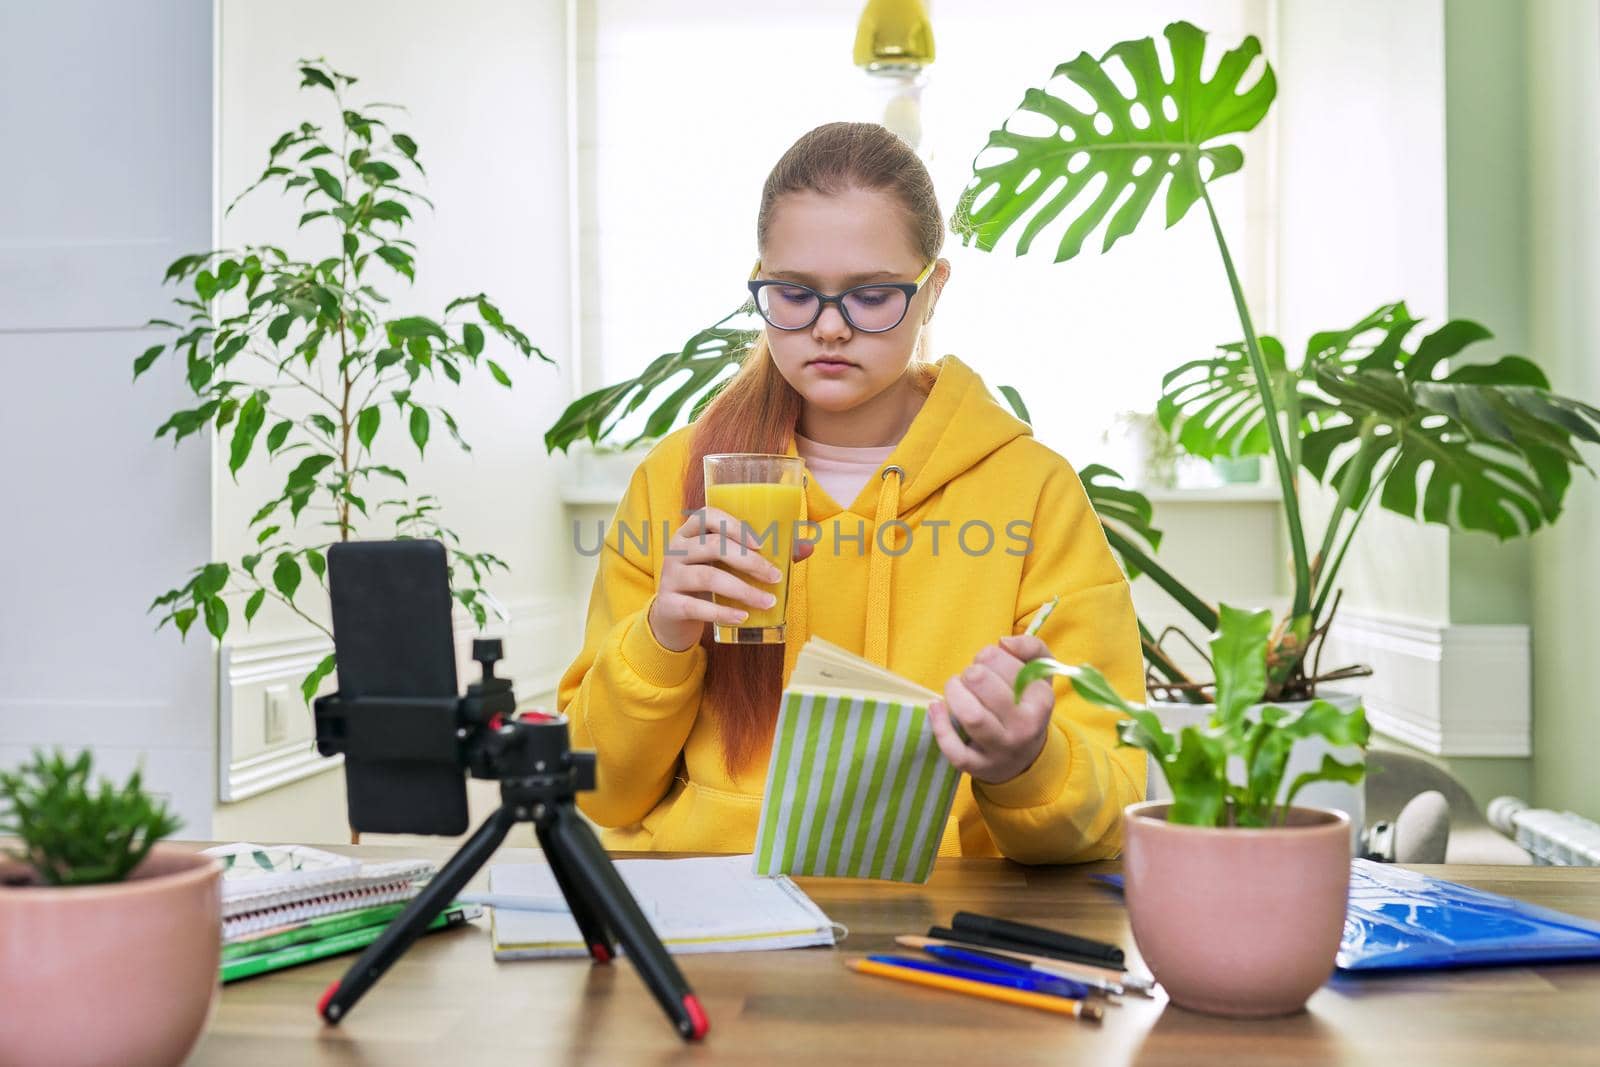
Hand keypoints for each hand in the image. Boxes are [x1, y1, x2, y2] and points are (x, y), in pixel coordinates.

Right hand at [647, 506, 814, 652]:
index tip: (760, 543)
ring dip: (742, 590)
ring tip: (768, 602)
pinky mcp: (668, 605)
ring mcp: (669, 577)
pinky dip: (722, 612)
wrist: (672, 617)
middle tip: (775, 577)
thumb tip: (808, 546)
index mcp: (690, 533)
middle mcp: (675, 550)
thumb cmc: (708, 583)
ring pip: (707, 577)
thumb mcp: (728, 565)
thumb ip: (763, 554)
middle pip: (712, 546)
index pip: (706, 516)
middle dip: (749, 561)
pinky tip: (743, 617)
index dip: (733, 526)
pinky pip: (696, 606)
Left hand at [929, 634, 1054, 784]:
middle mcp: (1024, 727)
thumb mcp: (1040, 674)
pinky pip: (953, 749)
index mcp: (1041, 700)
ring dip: (954, 692)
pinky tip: (935, 707)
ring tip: (955, 687)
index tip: (987, 663)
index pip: (1007, 664)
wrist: (1025, 758)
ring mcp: (1000, 749)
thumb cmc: (1026, 705)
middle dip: (970, 671)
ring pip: (971, 715)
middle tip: (970, 676)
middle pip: (983, 683)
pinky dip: (939, 724)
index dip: (989, 656)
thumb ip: (1031, 647)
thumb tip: (1004, 643)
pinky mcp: (977, 767)